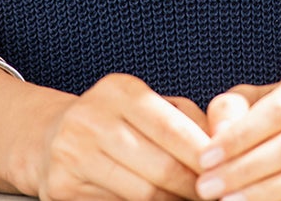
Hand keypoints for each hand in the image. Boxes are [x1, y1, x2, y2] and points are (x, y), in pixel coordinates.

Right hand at [31, 72, 212, 200]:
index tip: (227, 172)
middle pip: (159, 169)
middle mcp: (91, 119)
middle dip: (193, 187)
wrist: (53, 137)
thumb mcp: (149, 105)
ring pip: (141, 195)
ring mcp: (72, 155)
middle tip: (216, 195)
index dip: (203, 157)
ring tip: (190, 200)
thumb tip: (222, 145)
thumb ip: (188, 119)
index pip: (171, 128)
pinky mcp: (62, 188)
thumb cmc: (117, 122)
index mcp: (118, 91)